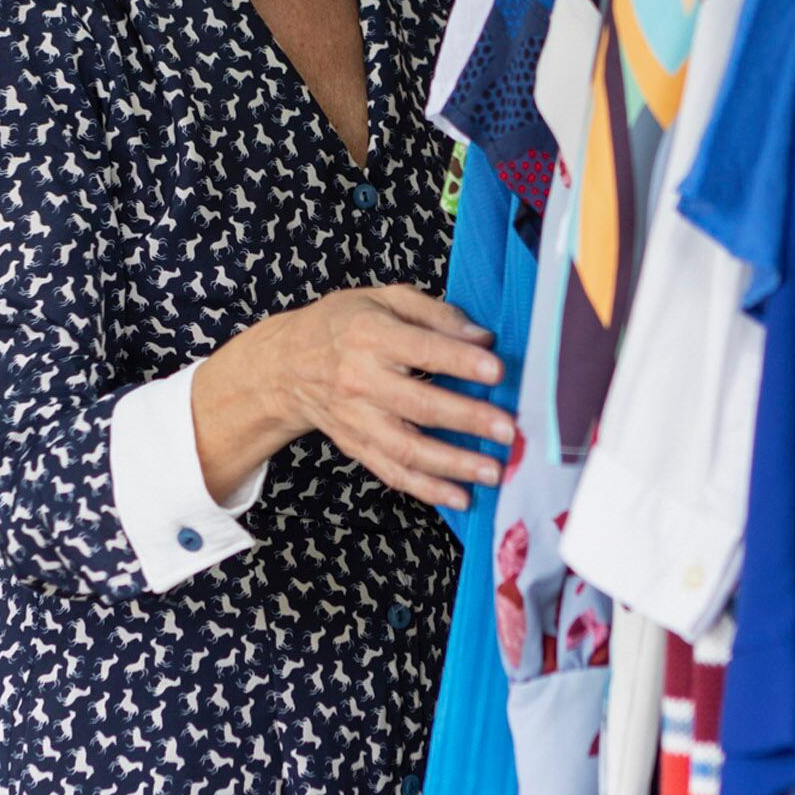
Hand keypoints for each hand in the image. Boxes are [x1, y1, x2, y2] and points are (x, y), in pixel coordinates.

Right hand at [193, 285, 512, 513]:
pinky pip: (392, 472)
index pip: (421, 350)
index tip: (497, 371)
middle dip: (467, 419)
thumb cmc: (343, 324)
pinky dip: (427, 488)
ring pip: (407, 448)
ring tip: (492, 471)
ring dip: (453, 464)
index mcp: (371, 335)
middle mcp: (362, 380)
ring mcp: (358, 419)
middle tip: (507, 429)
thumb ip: (435, 313)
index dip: (460, 361)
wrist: (286, 365)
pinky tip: (460, 496)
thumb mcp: (384, 298)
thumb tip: (482, 337)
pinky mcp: (357, 445)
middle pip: (419, 405)